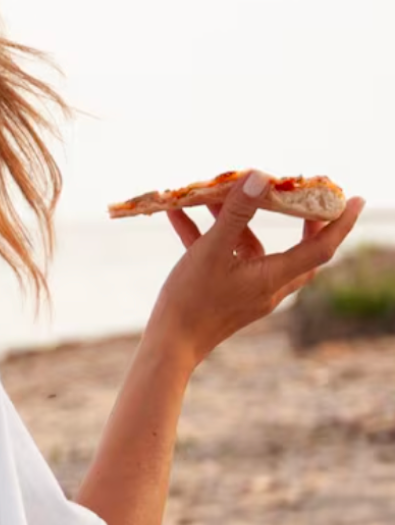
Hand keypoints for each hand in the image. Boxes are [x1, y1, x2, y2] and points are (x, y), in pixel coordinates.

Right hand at [147, 169, 365, 367]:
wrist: (168, 347)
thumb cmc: (191, 300)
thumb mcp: (210, 251)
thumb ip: (236, 213)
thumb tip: (259, 177)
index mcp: (273, 277)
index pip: (321, 247)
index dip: (341, 222)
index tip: (357, 199)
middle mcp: (268, 287)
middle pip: (300, 254)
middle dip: (305, 226)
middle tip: (306, 202)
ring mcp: (247, 293)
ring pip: (256, 252)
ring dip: (239, 223)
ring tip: (215, 197)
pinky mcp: (226, 297)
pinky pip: (226, 261)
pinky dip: (210, 238)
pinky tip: (179, 217)